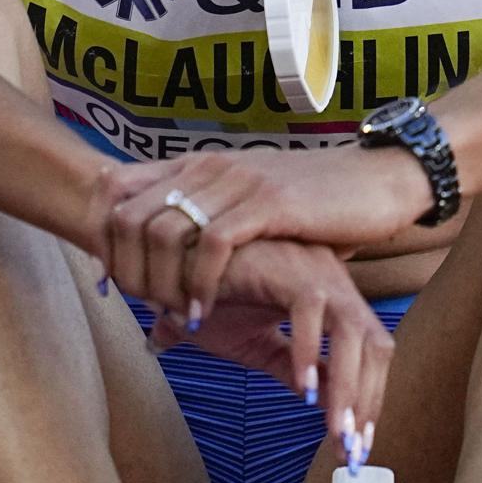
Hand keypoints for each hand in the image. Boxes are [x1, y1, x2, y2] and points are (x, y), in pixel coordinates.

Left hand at [100, 146, 431, 318]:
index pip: (122, 192)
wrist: (377, 180)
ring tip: (168, 316)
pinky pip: (214, 243)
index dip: (104, 240)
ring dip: (157, 282)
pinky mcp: (268, 202)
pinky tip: (203, 312)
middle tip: (135, 309)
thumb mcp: (251, 203)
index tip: (107, 282)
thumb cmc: (315, 201)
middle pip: (129, 216)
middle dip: (123, 269)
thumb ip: (211, 219)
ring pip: (163, 231)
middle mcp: (209, 167)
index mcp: (199, 166)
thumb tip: (170, 255)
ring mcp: (237, 182)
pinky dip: (199, 283)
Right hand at [153, 239, 394, 455]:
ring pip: (353, 331)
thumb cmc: (211, 299)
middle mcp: (332, 281)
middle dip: (367, 401)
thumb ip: (291, 367)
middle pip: (375, 344)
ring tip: (335, 431)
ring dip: (348, 386)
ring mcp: (313, 270)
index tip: (357, 445)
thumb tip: (318, 400)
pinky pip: (310, 308)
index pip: (371, 352)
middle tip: (350, 449)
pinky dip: (310, 350)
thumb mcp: (257, 343)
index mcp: (331, 298)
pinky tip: (302, 389)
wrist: (169, 266)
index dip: (370, 398)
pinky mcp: (284, 264)